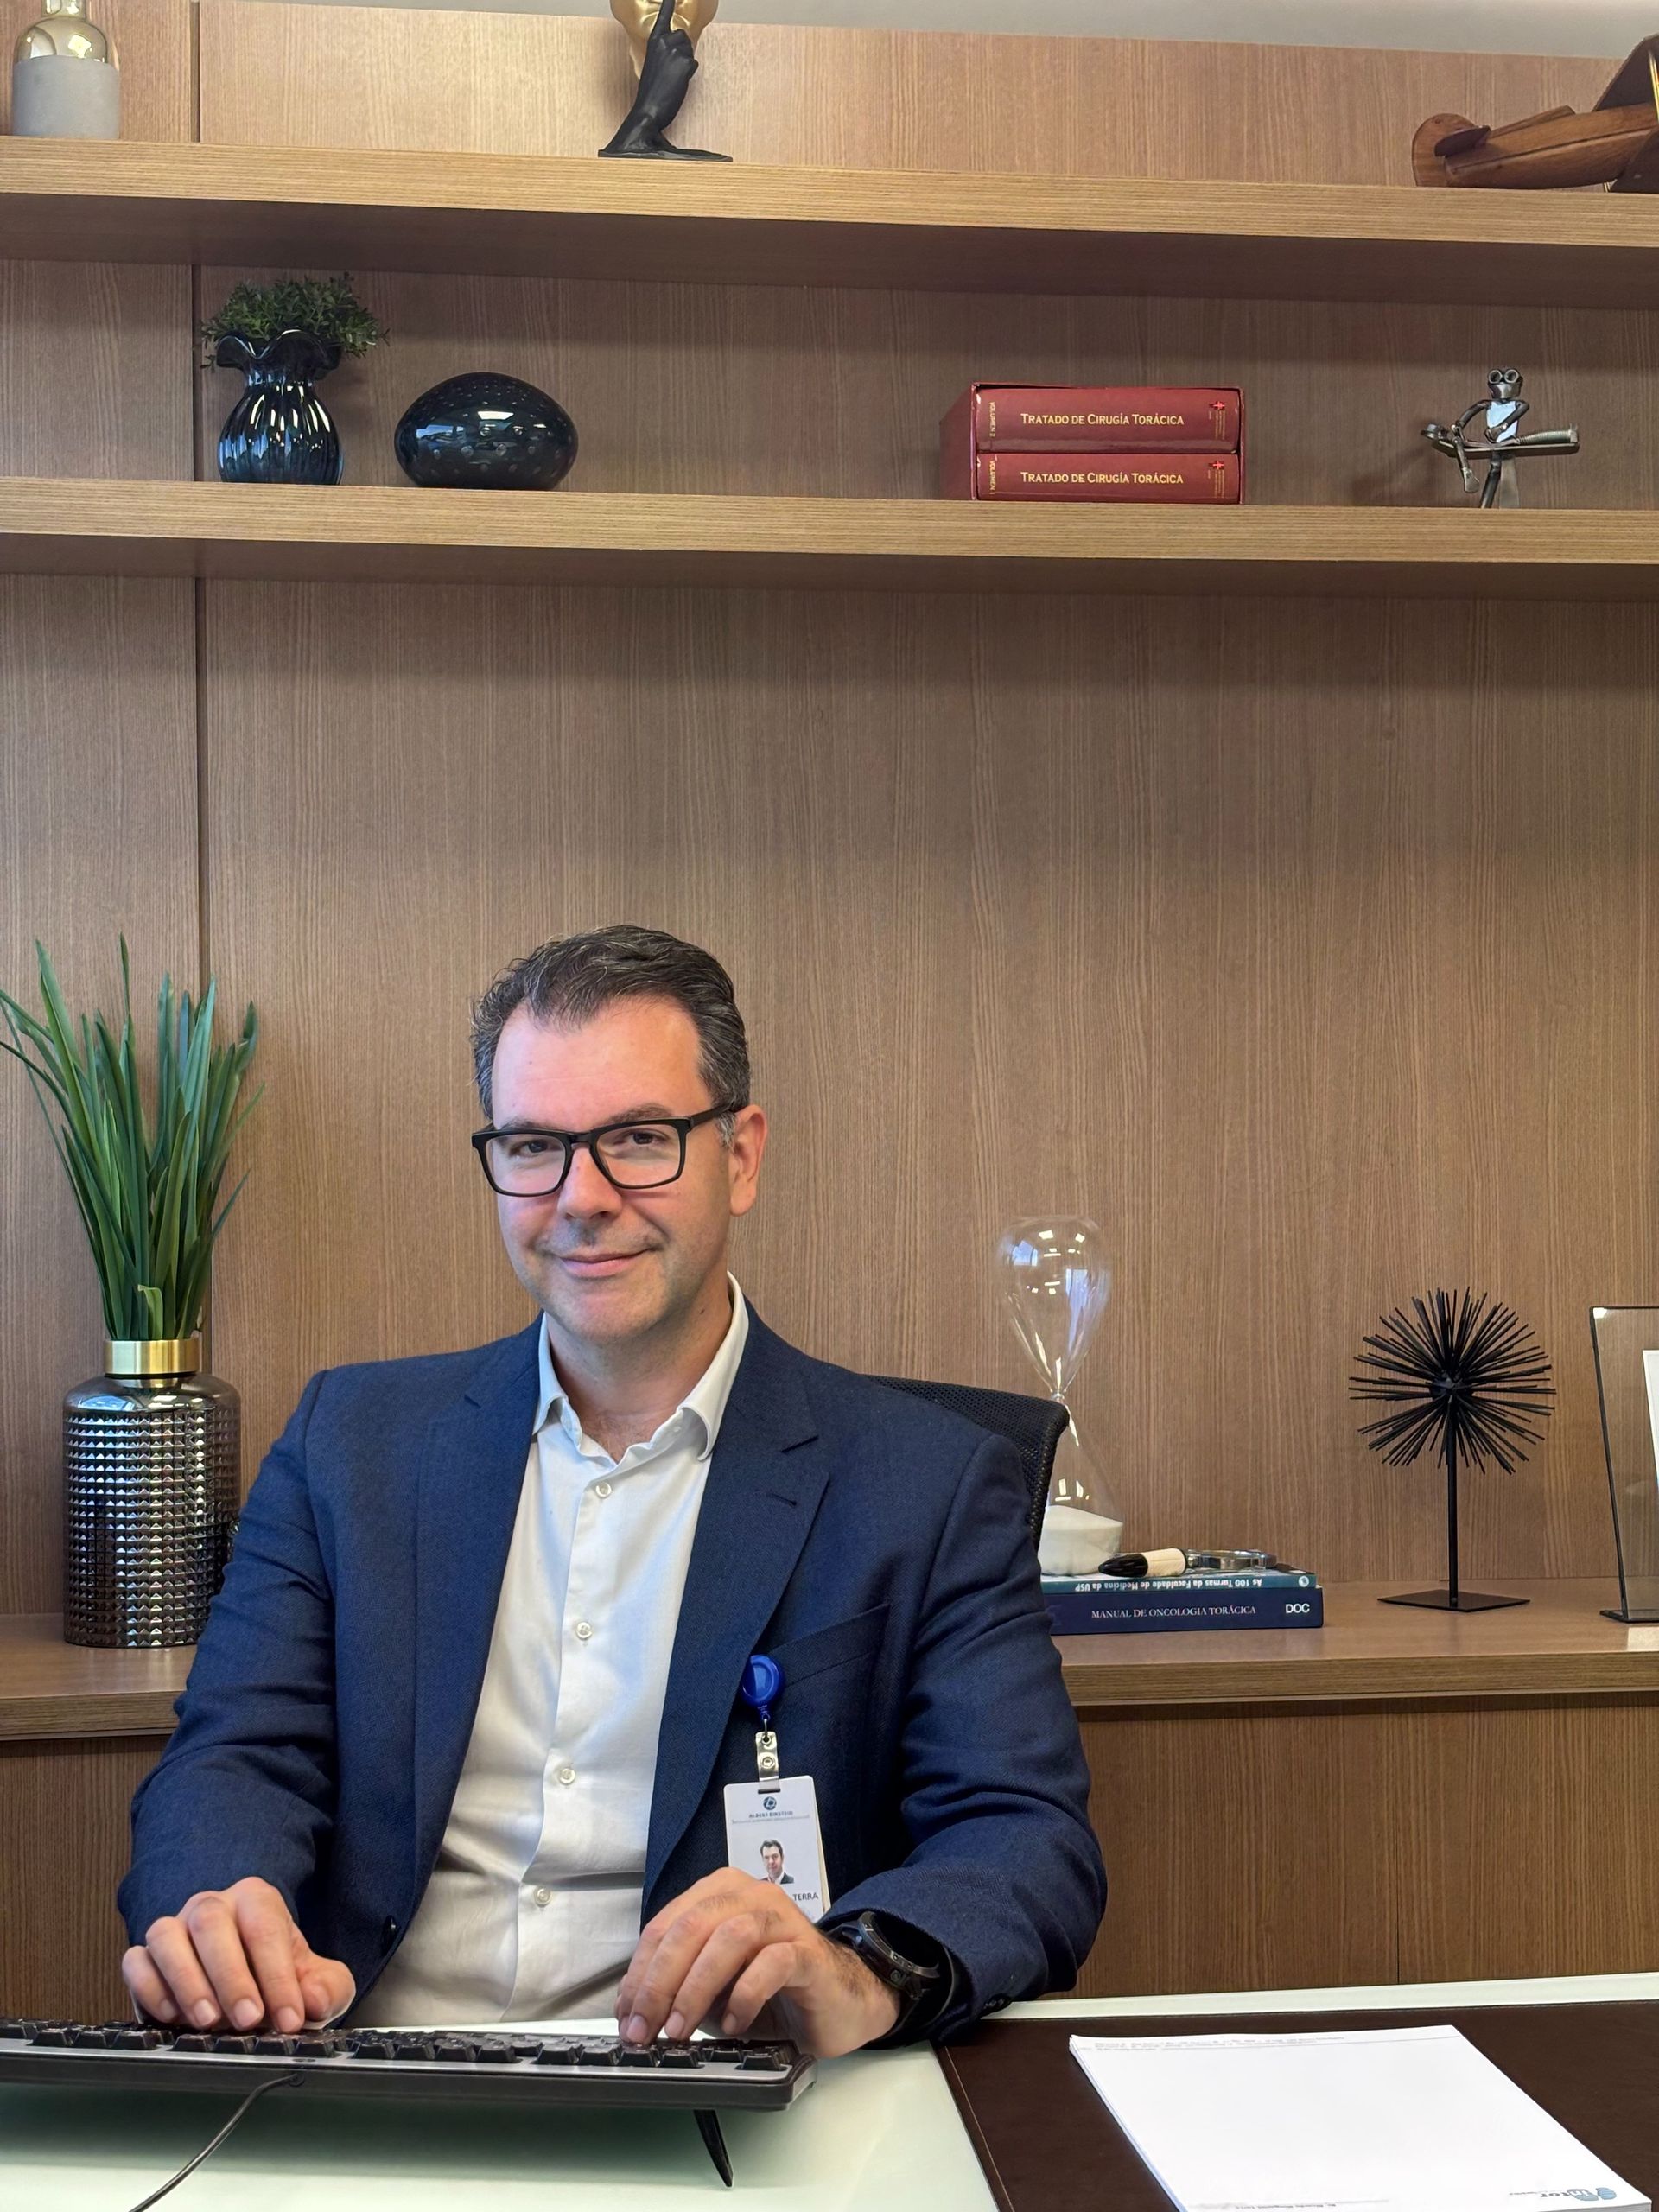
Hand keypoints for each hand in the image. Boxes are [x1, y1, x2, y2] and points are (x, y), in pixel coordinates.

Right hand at [121, 1876, 355, 2034]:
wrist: (248, 1991)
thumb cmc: (281, 1980)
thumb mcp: (317, 1983)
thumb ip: (328, 1987)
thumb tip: (315, 2000)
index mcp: (256, 1899)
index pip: (265, 1927)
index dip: (278, 1975)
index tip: (289, 2018)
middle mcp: (210, 1906)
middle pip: (211, 1923)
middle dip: (231, 1975)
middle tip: (248, 2020)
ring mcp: (173, 1929)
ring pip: (166, 1936)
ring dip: (186, 1981)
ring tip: (208, 2021)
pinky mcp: (144, 1958)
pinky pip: (135, 1962)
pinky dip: (149, 1988)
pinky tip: (171, 2017)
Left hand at [614, 1870, 900, 2057]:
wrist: (838, 2001)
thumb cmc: (772, 1992)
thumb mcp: (713, 1989)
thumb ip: (678, 1985)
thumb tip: (634, 2008)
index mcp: (719, 1895)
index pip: (664, 1926)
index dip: (639, 1973)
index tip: (626, 2015)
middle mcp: (749, 1896)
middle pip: (691, 1926)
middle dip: (659, 1982)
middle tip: (644, 2028)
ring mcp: (782, 1920)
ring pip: (729, 1937)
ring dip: (695, 1988)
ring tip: (680, 2030)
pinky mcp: (808, 1951)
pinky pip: (772, 1963)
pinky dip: (744, 1995)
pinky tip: (733, 2022)